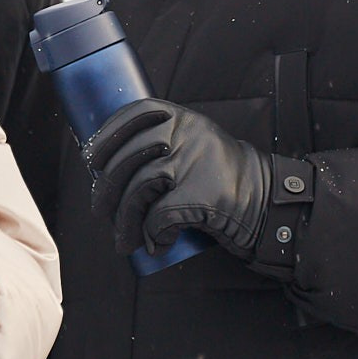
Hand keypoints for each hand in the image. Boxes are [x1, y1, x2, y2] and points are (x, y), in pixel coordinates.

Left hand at [88, 99, 270, 258]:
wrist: (265, 204)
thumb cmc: (223, 179)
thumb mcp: (196, 146)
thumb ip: (163, 143)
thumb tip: (108, 163)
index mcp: (184, 119)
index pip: (135, 114)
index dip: (108, 135)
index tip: (92, 158)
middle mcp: (188, 135)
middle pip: (129, 158)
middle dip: (105, 189)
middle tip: (100, 212)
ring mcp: (195, 163)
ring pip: (138, 189)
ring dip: (125, 221)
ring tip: (125, 240)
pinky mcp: (202, 196)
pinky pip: (160, 216)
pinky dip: (153, 234)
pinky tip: (156, 244)